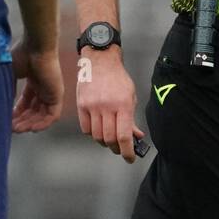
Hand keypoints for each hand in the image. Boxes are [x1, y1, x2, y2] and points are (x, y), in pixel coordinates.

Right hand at [11, 38, 63, 132]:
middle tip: (10, 128)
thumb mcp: (10, 74)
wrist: (36, 46)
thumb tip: (0, 102)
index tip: (6, 119)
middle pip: (33, 110)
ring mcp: (51, 92)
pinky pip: (52, 115)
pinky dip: (42, 124)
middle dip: (22, 120)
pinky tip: (31, 129)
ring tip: (17, 129)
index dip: (17, 112)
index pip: (26, 102)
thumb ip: (7, 88)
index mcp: (33, 81)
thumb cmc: (22, 54)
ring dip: (30, 124)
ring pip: (42, 115)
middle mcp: (43, 88)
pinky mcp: (57, 95)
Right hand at [76, 46, 144, 162]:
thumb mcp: (130, 96)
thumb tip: (136, 137)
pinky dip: (92, 133)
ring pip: (96, 136)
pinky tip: (98, 128)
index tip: (129, 158)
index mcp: (123, 104)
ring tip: (109, 139)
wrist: (100, 60)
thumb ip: (131, 118)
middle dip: (116, 148)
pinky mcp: (81, 105)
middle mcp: (107, 106)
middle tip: (119, 149)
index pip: (124, 136)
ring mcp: (92, 106)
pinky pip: (85, 128)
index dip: (127, 152)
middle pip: (109, 139)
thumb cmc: (117, 78)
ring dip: (104, 142)